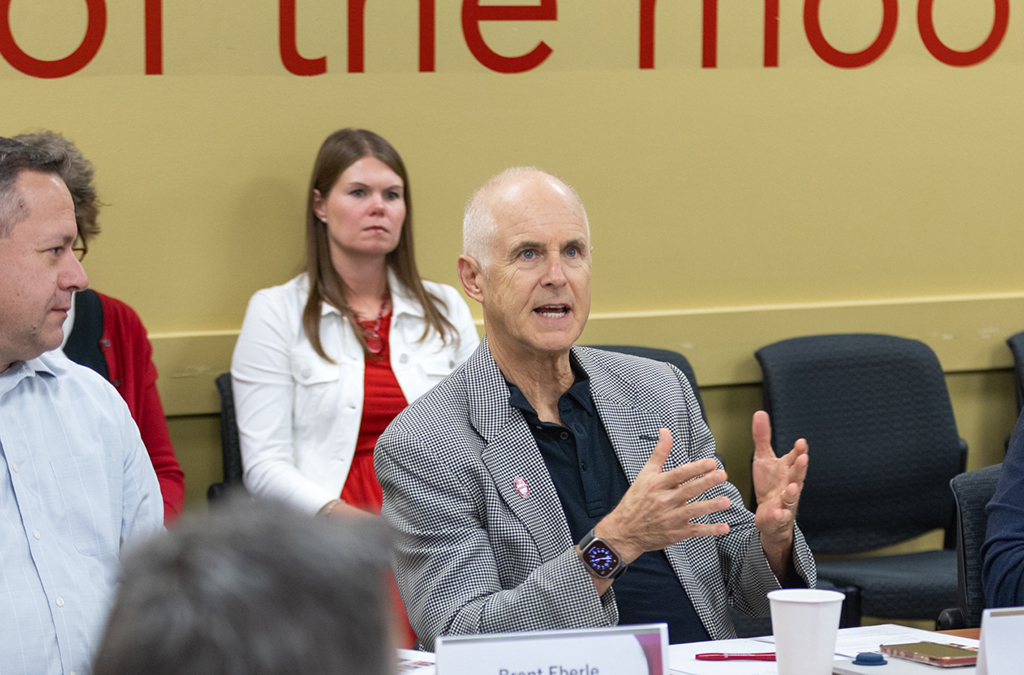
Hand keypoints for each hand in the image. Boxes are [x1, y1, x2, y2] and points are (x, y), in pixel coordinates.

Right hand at [596, 429, 731, 564]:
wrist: (624, 531)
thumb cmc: (636, 500)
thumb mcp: (645, 474)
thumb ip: (659, 453)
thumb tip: (665, 431)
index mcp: (657, 485)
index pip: (678, 474)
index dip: (695, 468)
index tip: (711, 462)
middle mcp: (664, 501)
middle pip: (688, 490)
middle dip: (706, 482)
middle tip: (722, 475)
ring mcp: (670, 518)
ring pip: (693, 511)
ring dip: (710, 506)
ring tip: (726, 501)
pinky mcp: (676, 533)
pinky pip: (695, 531)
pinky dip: (710, 530)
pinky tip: (724, 527)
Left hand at [750, 411, 807, 575]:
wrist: (769, 514)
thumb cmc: (770, 484)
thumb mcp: (764, 459)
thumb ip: (762, 438)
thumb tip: (760, 412)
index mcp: (788, 470)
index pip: (796, 458)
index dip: (799, 451)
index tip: (801, 442)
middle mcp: (791, 484)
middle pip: (798, 475)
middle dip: (801, 467)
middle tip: (803, 458)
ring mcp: (786, 501)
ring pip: (792, 496)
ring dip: (793, 491)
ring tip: (792, 486)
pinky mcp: (778, 516)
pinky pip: (780, 515)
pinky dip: (778, 514)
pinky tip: (774, 512)